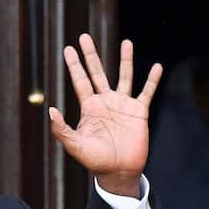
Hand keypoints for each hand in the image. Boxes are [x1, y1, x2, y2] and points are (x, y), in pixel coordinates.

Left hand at [49, 34, 162, 196]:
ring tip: (127, 42)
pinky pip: (147, 92)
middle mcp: (105, 101)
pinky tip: (157, 67)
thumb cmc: (96, 161)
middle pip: (97, 72)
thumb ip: (62, 130)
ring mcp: (123, 105)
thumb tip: (51, 109)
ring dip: (125, 60)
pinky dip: (152, 80)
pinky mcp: (139, 112)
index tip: (68, 48)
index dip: (74, 65)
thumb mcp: (76, 146)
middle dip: (91, 55)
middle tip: (84, 36)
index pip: (80, 81)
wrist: (119, 171)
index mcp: (89, 107)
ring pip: (124, 76)